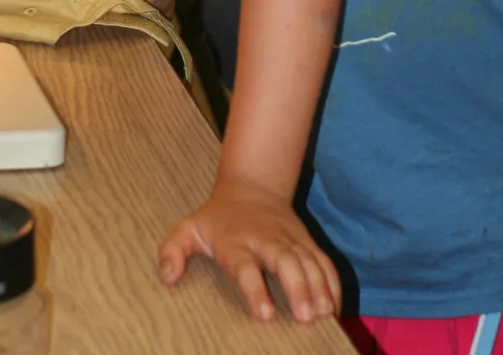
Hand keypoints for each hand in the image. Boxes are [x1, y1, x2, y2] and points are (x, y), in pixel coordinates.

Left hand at [158, 179, 340, 323]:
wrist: (250, 186)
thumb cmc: (217, 218)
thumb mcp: (188, 228)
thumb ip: (173, 250)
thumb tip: (168, 278)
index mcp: (236, 241)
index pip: (245, 265)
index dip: (255, 289)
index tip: (266, 314)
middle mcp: (266, 240)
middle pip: (285, 262)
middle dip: (298, 288)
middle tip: (306, 317)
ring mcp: (289, 239)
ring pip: (309, 261)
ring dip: (319, 287)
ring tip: (325, 315)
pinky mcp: (305, 242)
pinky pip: (323, 262)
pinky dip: (332, 283)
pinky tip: (334, 308)